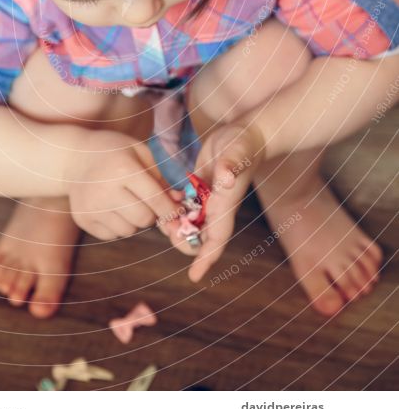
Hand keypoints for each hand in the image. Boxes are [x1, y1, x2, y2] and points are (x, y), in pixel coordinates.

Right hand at [68, 128, 178, 240]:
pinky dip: (117, 226)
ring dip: (134, 221)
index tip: (178, 214)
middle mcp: (106, 191)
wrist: (73, 156)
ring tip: (125, 201)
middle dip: (151, 213)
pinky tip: (110, 207)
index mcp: (123, 169)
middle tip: (145, 200)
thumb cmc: (112, 151)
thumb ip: (160, 177)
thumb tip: (178, 201)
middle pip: (144, 219)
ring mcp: (92, 207)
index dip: (170, 209)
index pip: (155, 199)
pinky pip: (112, 235)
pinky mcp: (83, 219)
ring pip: (129, 230)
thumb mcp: (139, 152)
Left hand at [166, 122, 265, 280]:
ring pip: (189, 221)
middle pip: (198, 236)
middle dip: (181, 238)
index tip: (194, 276)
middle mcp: (216, 206)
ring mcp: (208, 197)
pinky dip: (174, 206)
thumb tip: (226, 179)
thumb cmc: (244, 143)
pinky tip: (167, 197)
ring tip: (163, 214)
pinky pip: (186, 204)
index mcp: (225, 205)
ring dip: (175, 223)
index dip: (205, 259)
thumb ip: (232, 166)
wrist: (245, 131)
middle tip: (165, 226)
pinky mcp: (200, 185)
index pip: (216, 240)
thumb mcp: (237, 153)